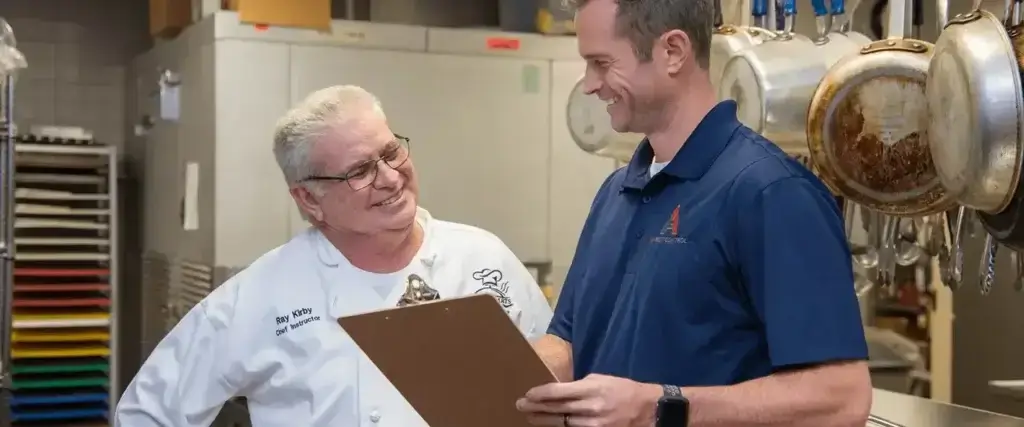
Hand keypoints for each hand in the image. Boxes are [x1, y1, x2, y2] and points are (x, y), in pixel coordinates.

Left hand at [516, 374, 661, 426]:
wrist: (647, 410)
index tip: (527, 394)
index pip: (558, 392)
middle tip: (520, 406)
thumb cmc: (622, 390)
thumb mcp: (600, 379)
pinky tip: (550, 426)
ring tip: (530, 418)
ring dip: (544, 421)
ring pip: (562, 424)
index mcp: (591, 389)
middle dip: (535, 408)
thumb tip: (558, 390)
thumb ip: (579, 385)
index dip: (539, 394)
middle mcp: (590, 408)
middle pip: (556, 410)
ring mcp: (594, 425)